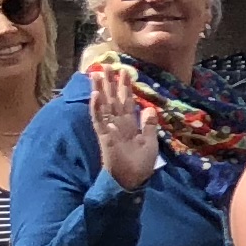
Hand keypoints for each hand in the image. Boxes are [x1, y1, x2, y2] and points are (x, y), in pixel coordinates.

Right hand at [88, 59, 156, 190]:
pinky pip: (99, 120)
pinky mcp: (103, 136)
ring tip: (96, 73)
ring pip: (104, 105)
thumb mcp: (150, 142)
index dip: (126, 87)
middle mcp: (117, 123)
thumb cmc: (140, 164)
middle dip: (110, 82)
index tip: (126, 71)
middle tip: (106, 64)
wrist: (132, 181)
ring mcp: (109, 129)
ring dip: (100, 89)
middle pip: (113, 99)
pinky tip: (95, 95)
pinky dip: (96, 108)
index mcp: (129, 124)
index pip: (126, 101)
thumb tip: (150, 107)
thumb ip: (148, 124)